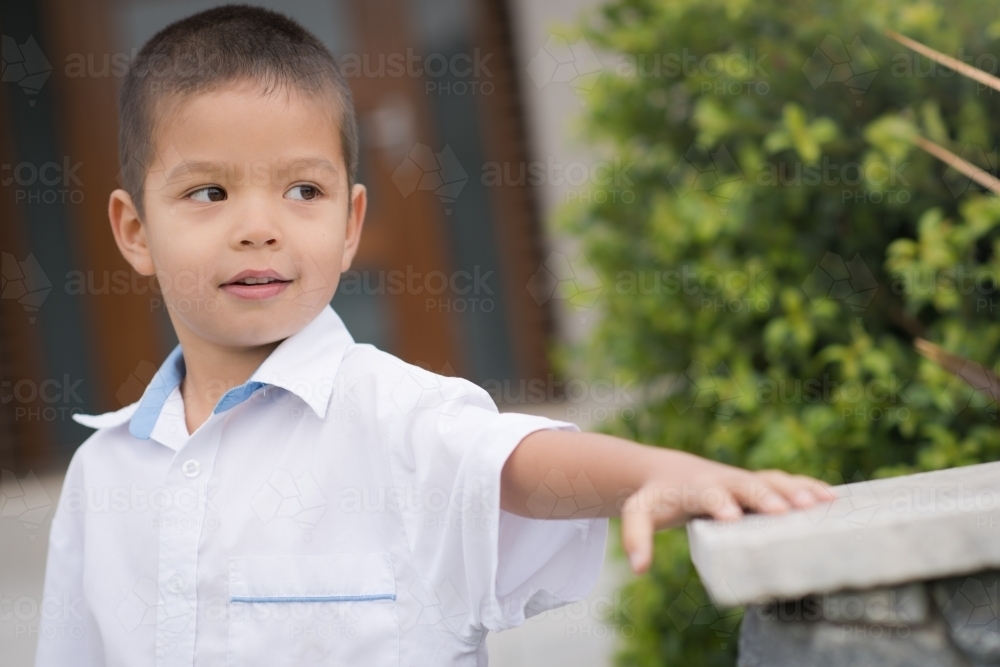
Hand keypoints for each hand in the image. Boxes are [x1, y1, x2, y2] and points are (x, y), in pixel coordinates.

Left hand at [620, 454, 835, 573]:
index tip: (732, 516)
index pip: (708, 493)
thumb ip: (637, 536)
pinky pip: (786, 480)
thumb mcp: (640, 512)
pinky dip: (807, 486)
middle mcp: (723, 480)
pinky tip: (832, 498)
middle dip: (765, 497)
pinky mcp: (758, 482)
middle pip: (746, 485)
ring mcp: (743, 479)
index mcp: (695, 487)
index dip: (719, 503)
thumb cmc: (657, 498)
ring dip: (795, 490)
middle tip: (786, 511)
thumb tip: (639, 569)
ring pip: (771, 480)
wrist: (668, 472)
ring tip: (821, 504)